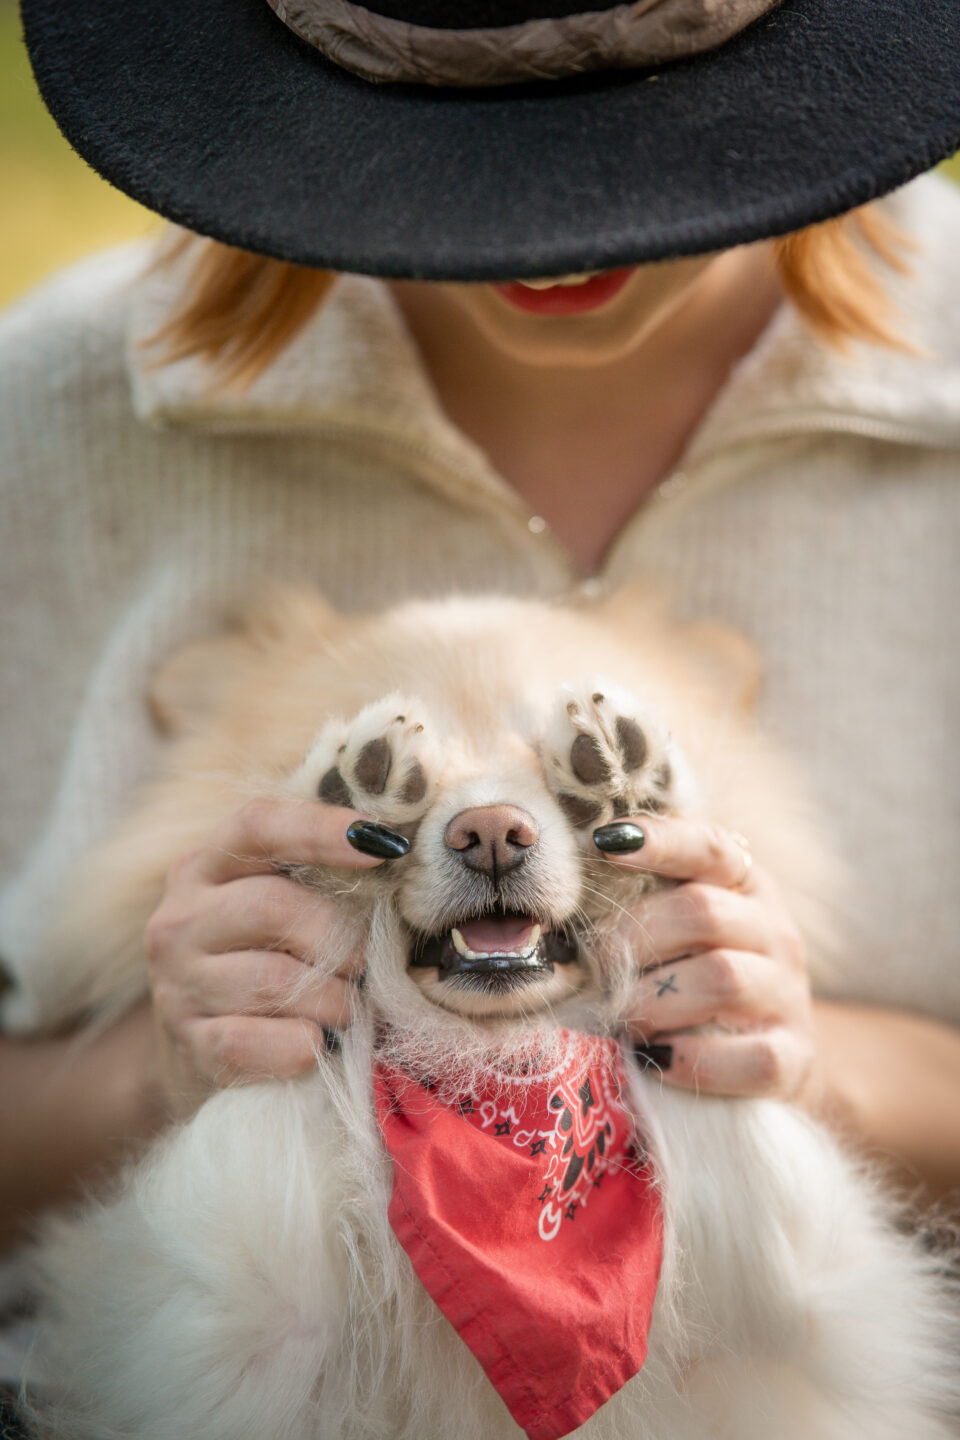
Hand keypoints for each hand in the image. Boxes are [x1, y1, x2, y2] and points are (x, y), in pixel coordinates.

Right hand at [144, 798, 406, 1115]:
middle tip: (365, 963)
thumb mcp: (278, 902)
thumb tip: (395, 851)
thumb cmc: (263, 956)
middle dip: (338, 938)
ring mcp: (178, 982)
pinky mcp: (188, 1044)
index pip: (258, 826)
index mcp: (207, 865)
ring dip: (332, 999)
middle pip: (272, 906)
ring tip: (346, 1007)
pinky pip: (252, 1042)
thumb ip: (321, 875)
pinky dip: (300, 1045)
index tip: (387, 844)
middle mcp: (181, 917)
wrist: (200, 1045)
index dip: (320, 829)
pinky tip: (315, 1042)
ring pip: (273, 980)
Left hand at [594, 816, 813, 1099]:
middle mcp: (775, 932)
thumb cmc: (698, 981)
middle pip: (702, 911)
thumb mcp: (680, 933)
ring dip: (653, 1000)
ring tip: (622, 1017)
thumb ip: (641, 906)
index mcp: (745, 888)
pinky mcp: (792, 1056)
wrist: (770, 1057)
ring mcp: (788, 995)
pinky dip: (691, 1058)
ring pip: (722, 978)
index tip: (605, 843)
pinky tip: (656, 1058)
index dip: (661, 841)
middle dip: (633, 938)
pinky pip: (747, 1055)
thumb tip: (563, 909)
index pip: (710, 847)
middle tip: (596, 966)